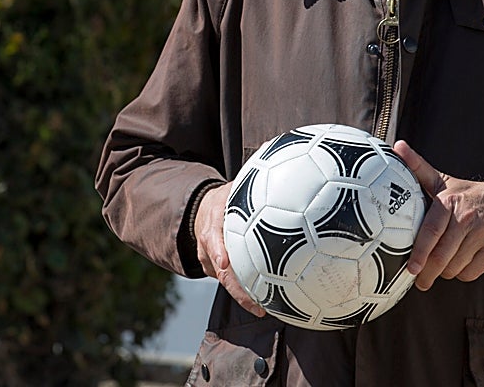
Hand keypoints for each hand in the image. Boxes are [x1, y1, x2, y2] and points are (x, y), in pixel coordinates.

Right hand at [194, 182, 266, 316]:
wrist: (201, 211)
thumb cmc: (224, 198)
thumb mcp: (233, 188)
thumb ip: (250, 185)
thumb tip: (283, 174)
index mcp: (212, 224)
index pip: (213, 239)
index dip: (218, 251)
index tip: (226, 262)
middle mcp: (208, 245)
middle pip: (221, 271)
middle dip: (237, 290)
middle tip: (257, 305)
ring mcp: (210, 260)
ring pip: (226, 281)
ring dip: (243, 296)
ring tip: (263, 310)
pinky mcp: (215, 269)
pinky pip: (231, 281)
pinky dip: (245, 291)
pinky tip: (266, 300)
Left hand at [393, 140, 483, 290]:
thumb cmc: (468, 195)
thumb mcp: (444, 181)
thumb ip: (419, 168)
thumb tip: (398, 147)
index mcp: (450, 202)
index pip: (432, 231)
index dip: (420, 252)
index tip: (411, 268)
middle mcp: (468, 218)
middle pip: (442, 255)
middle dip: (428, 272)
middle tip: (419, 280)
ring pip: (455, 267)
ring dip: (445, 272)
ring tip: (441, 266)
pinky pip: (470, 273)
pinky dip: (461, 274)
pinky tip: (459, 264)